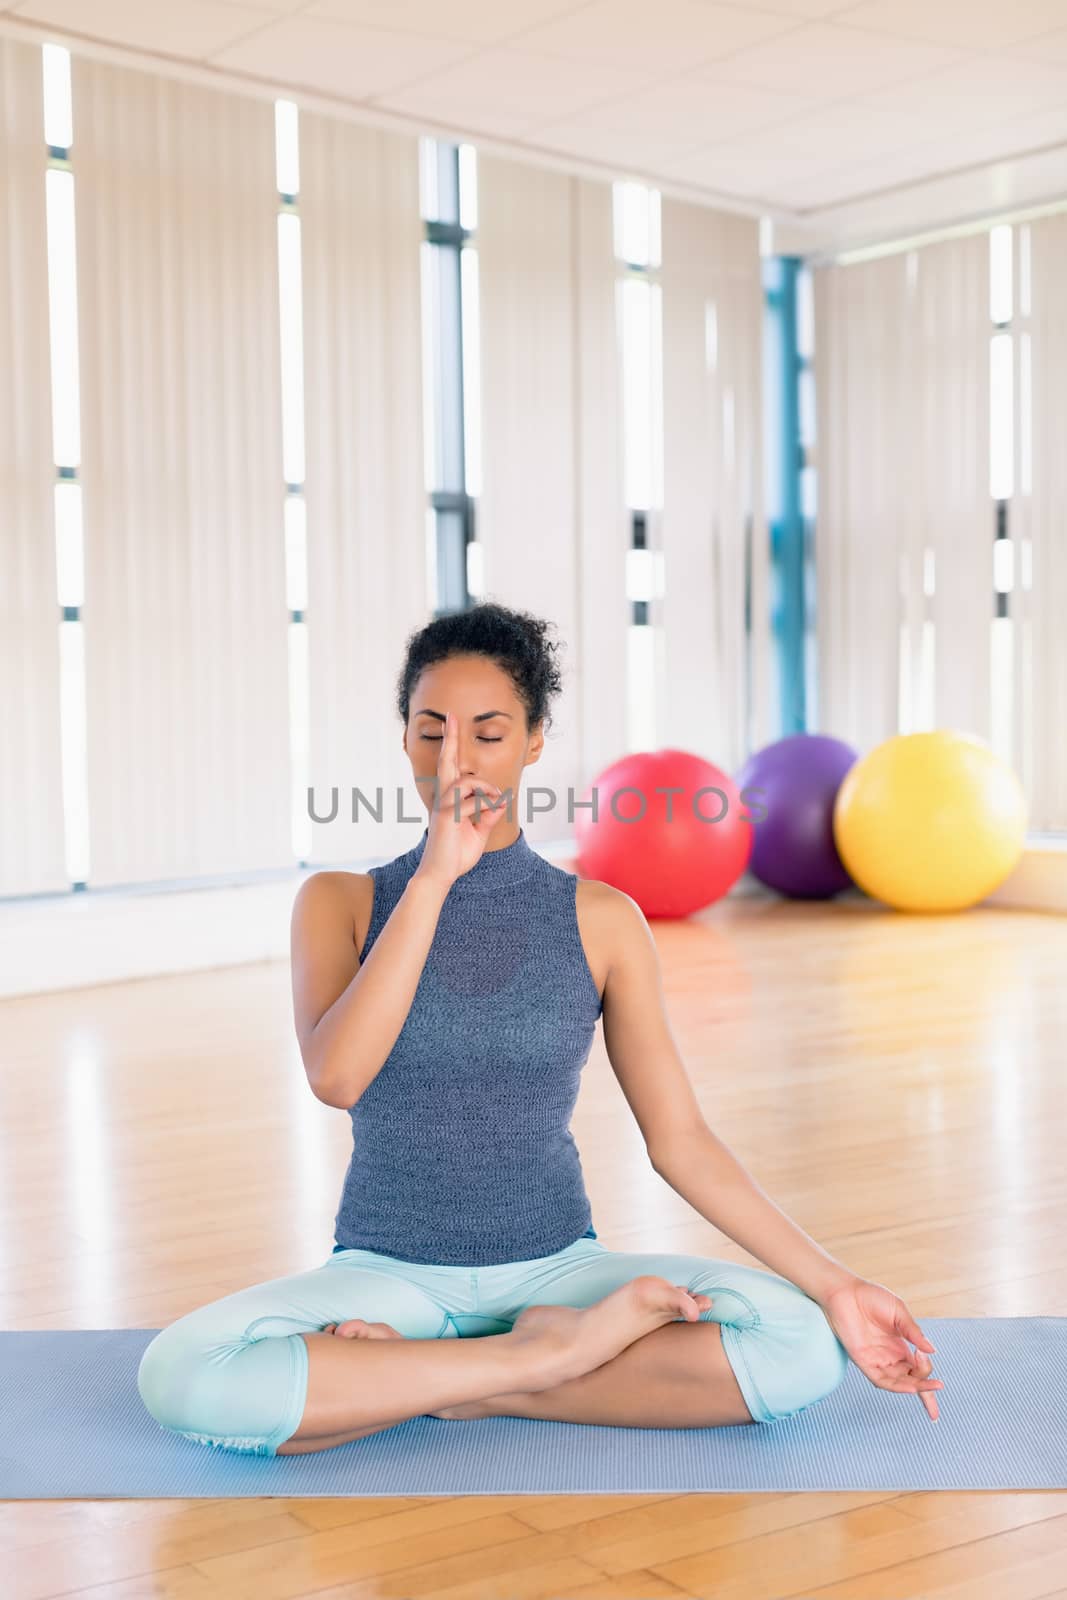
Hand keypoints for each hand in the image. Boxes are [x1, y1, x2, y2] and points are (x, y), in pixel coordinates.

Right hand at [415, 710, 506, 888]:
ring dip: (486, 790)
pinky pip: (473, 803)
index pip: (452, 769)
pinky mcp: (446, 815)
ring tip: (495, 802)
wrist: (441, 874)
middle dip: (451, 738)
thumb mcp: (479, 833)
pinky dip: (486, 808)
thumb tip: (501, 801)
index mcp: (450, 800)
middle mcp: (444, 798)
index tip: (451, 724)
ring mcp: (443, 805)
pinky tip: (488, 816)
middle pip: (447, 761)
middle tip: (450, 715)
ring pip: (468, 782)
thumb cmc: (456, 855)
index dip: (452, 747)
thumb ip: (489, 816)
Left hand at [822, 1277, 943, 1421]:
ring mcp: (877, 1360)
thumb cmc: (871, 1298)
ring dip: (915, 1388)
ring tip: (930, 1387)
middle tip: (933, 1375)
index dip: (928, 1380)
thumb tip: (932, 1350)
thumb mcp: (899, 1313)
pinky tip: (910, 1387)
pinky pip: (881, 1380)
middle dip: (925, 1382)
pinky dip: (896, 1386)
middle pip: (911, 1378)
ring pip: (898, 1383)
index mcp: (900, 1346)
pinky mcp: (863, 1361)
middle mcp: (889, 1356)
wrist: (846, 1291)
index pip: (918, 1370)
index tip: (937, 1379)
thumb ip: (914, 1332)